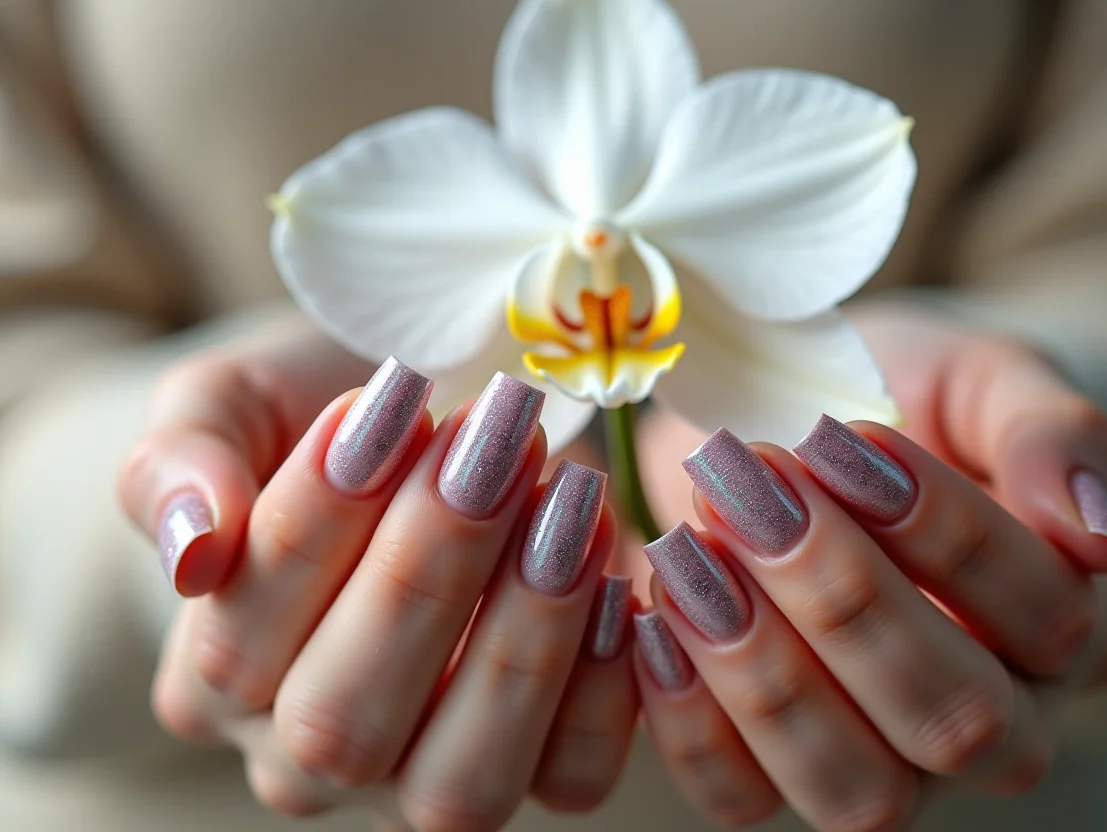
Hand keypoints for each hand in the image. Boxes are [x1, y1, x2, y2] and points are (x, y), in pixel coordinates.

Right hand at [120, 341, 637, 829]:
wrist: (420, 433)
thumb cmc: (324, 419)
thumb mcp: (230, 405)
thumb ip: (179, 464)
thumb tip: (190, 551)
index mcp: (212, 680)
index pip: (243, 631)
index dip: (319, 518)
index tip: (393, 395)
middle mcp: (308, 758)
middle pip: (345, 724)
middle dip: (430, 570)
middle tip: (494, 440)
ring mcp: (422, 781)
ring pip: (460, 782)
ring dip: (524, 636)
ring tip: (569, 502)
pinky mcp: (537, 771)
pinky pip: (573, 778)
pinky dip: (606, 690)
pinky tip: (620, 575)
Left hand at [632, 315, 1106, 830]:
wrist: (789, 425)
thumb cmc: (899, 397)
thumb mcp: (980, 380)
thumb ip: (1050, 434)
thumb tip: (1103, 539)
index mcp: (1070, 629)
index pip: (1046, 615)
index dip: (945, 531)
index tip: (840, 437)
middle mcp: (996, 723)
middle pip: (953, 718)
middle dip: (840, 596)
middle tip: (748, 485)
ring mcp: (887, 765)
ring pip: (858, 790)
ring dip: (763, 669)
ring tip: (689, 551)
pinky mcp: (774, 771)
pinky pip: (741, 799)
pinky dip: (690, 722)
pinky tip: (656, 618)